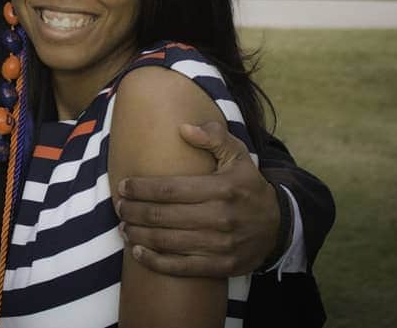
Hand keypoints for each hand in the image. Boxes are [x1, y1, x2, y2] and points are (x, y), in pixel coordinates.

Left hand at [116, 121, 279, 277]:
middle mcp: (220, 217)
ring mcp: (221, 245)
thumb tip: (183, 128)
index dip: (141, 188)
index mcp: (221, 188)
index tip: (123, 186)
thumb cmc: (248, 186)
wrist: (279, 226)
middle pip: (163, 216)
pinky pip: (182, 268)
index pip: (170, 189)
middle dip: (134, 212)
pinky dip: (156, 262)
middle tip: (118, 207)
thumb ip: (213, 136)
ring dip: (139, 235)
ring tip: (123, 227)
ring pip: (168, 242)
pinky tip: (138, 252)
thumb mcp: (238, 155)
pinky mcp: (222, 266)